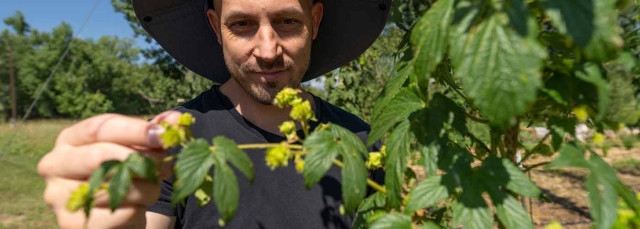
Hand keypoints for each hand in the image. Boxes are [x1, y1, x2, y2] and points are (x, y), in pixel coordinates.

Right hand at [37, 111, 181, 228]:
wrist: (115, 217)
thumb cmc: (125, 174)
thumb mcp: (139, 149)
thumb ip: (156, 133)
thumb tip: (177, 119)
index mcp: (70, 140)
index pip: (99, 128)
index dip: (134, 130)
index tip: (161, 135)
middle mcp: (55, 165)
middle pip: (102, 155)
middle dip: (141, 160)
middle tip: (165, 164)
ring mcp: (58, 196)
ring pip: (115, 187)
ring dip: (147, 188)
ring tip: (152, 188)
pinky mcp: (71, 224)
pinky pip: (119, 214)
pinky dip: (138, 211)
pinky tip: (137, 208)